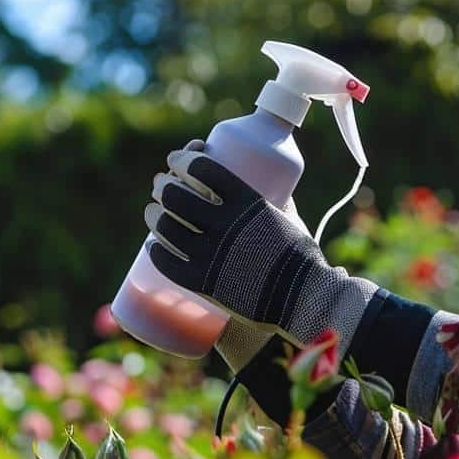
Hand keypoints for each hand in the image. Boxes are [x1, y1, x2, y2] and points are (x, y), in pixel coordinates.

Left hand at [145, 142, 377, 350]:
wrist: (306, 298)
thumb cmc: (302, 258)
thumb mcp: (289, 218)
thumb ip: (273, 201)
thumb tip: (266, 186)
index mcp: (248, 203)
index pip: (203, 169)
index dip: (183, 159)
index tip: (177, 159)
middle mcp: (225, 225)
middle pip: (176, 195)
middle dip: (163, 186)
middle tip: (162, 187)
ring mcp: (211, 255)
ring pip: (165, 226)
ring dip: (153, 214)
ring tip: (153, 212)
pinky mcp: (203, 282)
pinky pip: (166, 261)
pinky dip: (156, 250)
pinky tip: (153, 245)